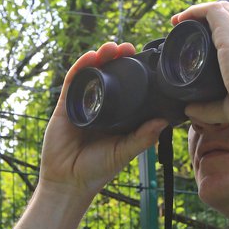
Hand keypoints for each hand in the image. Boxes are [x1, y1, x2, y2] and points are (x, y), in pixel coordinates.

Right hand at [40, 42, 168, 199]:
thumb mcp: (124, 152)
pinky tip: (90, 56)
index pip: (127, 87)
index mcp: (117, 116)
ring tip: (112, 48)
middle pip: (109, 75)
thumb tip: (163, 121)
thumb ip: (143, 138)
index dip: (135, 71)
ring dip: (101, 57)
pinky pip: (72, 81)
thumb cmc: (97, 170)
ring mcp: (82, 104)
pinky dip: (81, 66)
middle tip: (129, 47)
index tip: (145, 59)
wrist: (68, 181)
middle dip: (118, 58)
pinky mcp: (65, 105)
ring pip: (92, 74)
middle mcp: (100, 106)